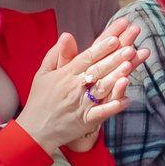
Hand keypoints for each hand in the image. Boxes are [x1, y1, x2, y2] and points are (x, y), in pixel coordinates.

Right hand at [17, 26, 146, 153]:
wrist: (35, 130)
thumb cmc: (40, 100)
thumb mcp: (43, 74)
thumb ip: (56, 54)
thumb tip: (66, 35)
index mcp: (65, 74)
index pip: (86, 58)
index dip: (101, 48)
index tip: (114, 38)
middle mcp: (74, 88)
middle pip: (97, 70)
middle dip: (114, 58)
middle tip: (129, 48)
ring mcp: (81, 104)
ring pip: (101, 88)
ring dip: (116, 77)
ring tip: (130, 66)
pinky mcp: (86, 121)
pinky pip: (101, 113)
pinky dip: (113, 107)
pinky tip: (127, 100)